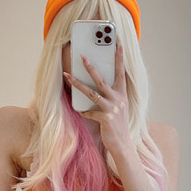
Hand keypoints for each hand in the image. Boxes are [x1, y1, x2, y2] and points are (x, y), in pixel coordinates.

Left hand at [64, 44, 134, 159]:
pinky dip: (83, 112)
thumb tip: (98, 88)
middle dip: (91, 67)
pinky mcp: (105, 119)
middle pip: (102, 80)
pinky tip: (80, 111)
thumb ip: (112, 97)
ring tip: (68, 76)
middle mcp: (118, 100)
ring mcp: (112, 109)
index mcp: (122, 95)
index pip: (121, 73)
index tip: (117, 46)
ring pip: (92, 93)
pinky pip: (89, 112)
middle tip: (82, 57)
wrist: (123, 145)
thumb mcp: (119, 108)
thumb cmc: (118, 126)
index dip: (119, 59)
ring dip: (78, 84)